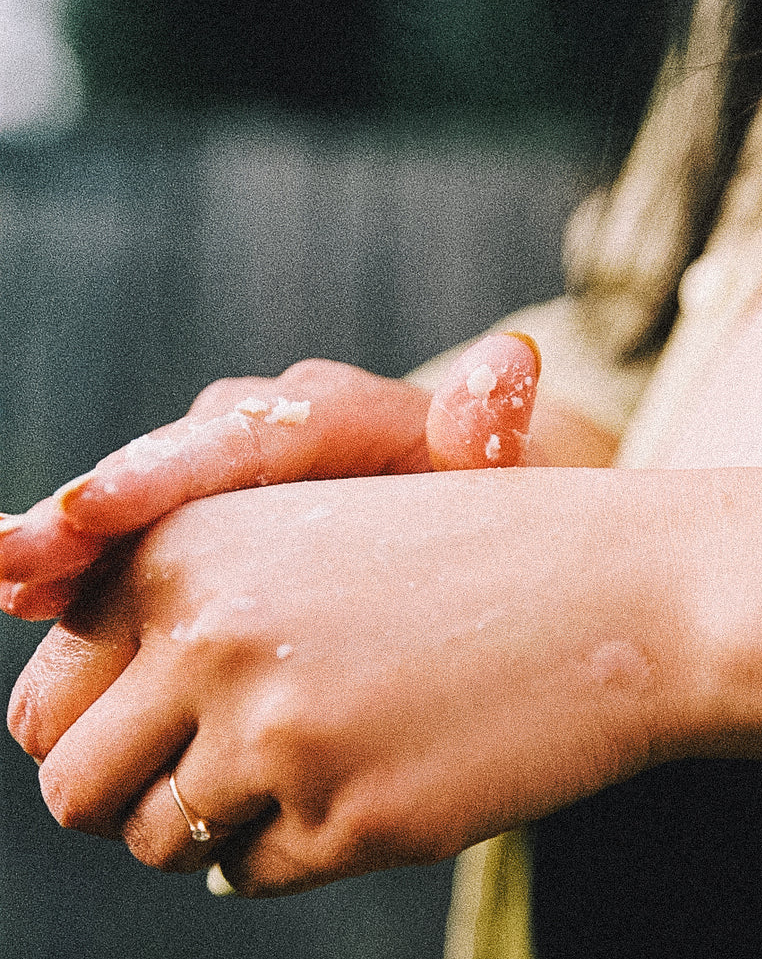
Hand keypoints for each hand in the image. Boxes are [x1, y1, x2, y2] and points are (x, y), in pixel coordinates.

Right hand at [0, 333, 543, 620]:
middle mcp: (269, 430)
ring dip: (69, 543)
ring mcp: (235, 477)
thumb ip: (491, 434)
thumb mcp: (513, 479)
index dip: (169, 474)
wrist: (489, 517)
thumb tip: (506, 364)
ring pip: (144, 506)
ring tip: (3, 577)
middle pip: (171, 464)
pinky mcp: (217, 523)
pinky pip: (145, 543)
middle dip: (93, 514)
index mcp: (338, 414)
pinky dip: (86, 568)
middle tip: (20, 556)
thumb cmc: (503, 508)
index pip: (250, 433)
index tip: (97, 509)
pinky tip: (20, 595)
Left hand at [7, 471, 683, 895]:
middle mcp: (210, 638)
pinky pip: (253, 874)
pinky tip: (363, 792)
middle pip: (71, 786)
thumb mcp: (307, 544)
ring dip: (211, 831)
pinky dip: (291, 851)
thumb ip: (177, 616)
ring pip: (159, 841)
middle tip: (203, 786)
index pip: (44, 698)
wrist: (628, 597)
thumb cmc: (470, 564)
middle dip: (130, 798)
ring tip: (294, 781)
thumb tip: (50, 735)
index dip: (87, 733)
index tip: (149, 742)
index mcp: (182, 551)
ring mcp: (281, 733)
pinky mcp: (352, 817)